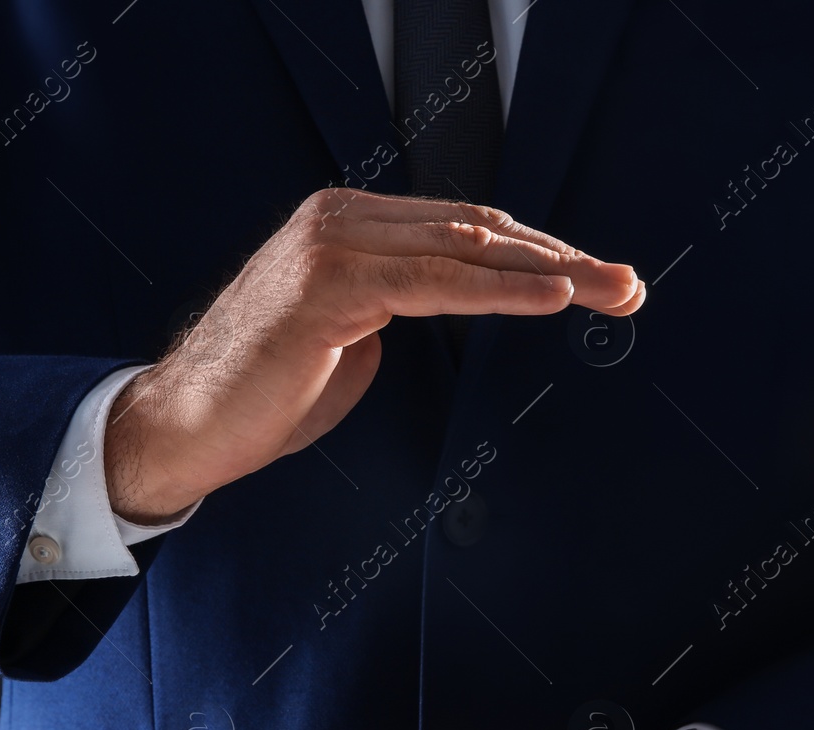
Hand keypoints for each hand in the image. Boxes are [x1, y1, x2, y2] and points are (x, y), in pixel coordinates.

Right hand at [106, 189, 644, 522]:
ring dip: (551, 271)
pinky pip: (434, 283)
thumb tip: (455, 302)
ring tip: (612, 290)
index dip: (538, 253)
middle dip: (563, 258)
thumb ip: (401, 306)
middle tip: (628, 283)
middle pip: (477, 229)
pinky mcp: (328, 284)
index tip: (597, 281)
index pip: (464, 229)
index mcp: (348, 225)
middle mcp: (341, 219)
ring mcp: (332, 244)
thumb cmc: (264, 393)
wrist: (185, 426)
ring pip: (465, 247)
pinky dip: (499, 290)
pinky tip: (552, 298)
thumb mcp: (352, 338)